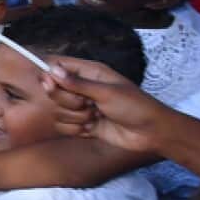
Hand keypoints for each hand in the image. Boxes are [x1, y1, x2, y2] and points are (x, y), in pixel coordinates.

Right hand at [41, 57, 172, 153]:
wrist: (151, 132)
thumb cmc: (134, 106)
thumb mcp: (106, 92)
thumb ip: (77, 84)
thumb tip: (52, 71)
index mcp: (90, 73)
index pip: (59, 67)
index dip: (50, 75)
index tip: (48, 84)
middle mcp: (83, 88)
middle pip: (55, 92)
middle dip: (69, 102)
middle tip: (88, 104)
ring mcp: (82, 107)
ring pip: (59, 111)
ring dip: (76, 118)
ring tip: (96, 117)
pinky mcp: (83, 125)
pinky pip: (65, 127)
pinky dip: (77, 130)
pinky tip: (93, 129)